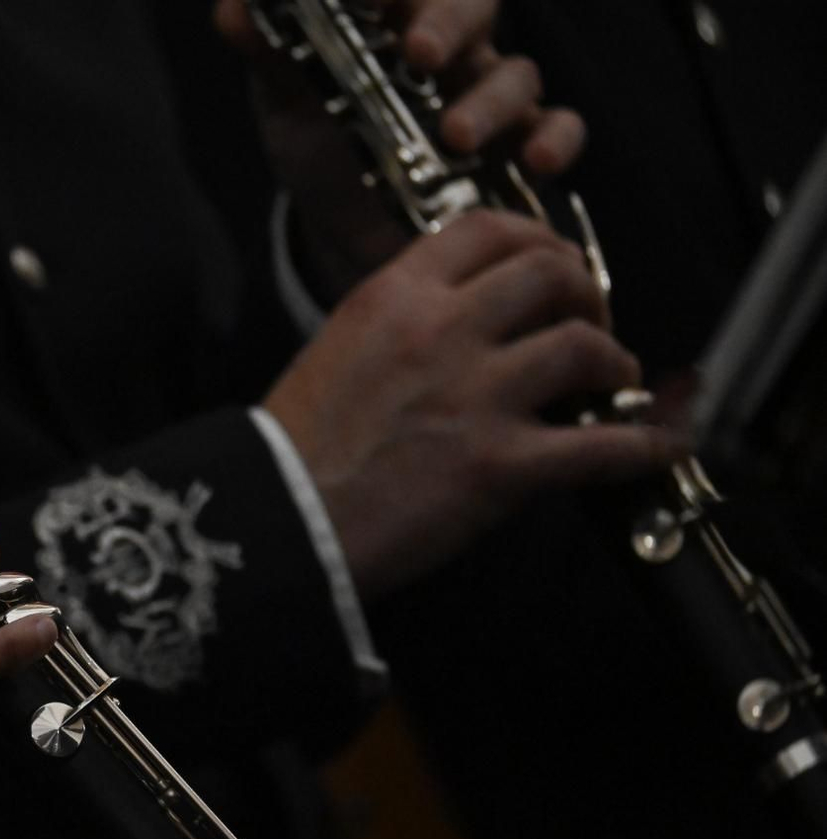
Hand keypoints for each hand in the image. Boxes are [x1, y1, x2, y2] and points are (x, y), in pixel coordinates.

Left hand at [214, 0, 584, 295]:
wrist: (341, 228)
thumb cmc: (319, 142)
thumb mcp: (286, 98)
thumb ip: (268, 52)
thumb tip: (232, 11)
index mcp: (396, 18)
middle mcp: (451, 47)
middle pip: (474, 7)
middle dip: (450, 25)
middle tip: (420, 53)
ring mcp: (487, 96)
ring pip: (516, 76)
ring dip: (489, 103)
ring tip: (454, 137)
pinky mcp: (514, 149)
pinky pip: (560, 129)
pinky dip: (556, 140)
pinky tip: (538, 160)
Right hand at [263, 211, 687, 598]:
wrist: (276, 520)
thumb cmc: (293, 450)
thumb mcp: (337, 350)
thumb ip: (399, 325)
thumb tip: (458, 326)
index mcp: (393, 296)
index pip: (489, 228)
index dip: (539, 238)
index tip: (551, 263)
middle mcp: (441, 330)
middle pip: (552, 273)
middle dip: (588, 293)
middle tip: (588, 322)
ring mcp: (475, 395)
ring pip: (585, 346)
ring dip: (613, 365)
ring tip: (611, 386)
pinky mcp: (500, 465)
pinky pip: (600, 446)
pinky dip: (642, 446)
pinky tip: (653, 447)